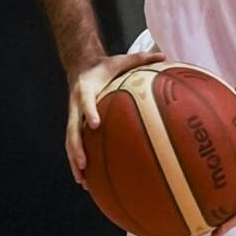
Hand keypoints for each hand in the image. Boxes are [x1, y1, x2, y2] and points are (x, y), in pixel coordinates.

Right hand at [67, 50, 165, 188]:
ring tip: (83, 181)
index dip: (89, 112)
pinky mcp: (75, 123)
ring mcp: (73, 116)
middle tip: (84, 163)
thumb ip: (141, 58)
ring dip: (75, 161)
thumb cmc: (106, 66)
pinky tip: (87, 179)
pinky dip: (78, 161)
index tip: (95, 124)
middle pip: (72, 129)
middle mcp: (76, 104)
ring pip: (70, 141)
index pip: (85, 101)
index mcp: (86, 88)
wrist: (81, 66)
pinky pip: (75, 144)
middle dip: (77, 147)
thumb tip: (165, 55)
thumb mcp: (122, 59)